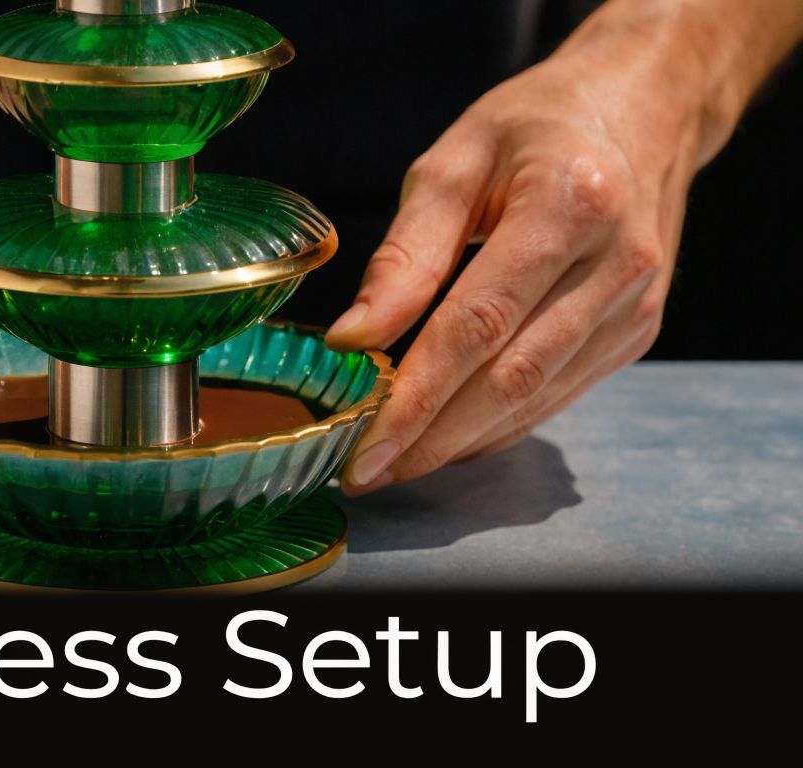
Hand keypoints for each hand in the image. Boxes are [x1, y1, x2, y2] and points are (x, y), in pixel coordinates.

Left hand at [325, 6, 713, 494]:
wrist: (642, 110)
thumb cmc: (533, 128)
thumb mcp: (453, 162)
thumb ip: (405, 254)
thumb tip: (351, 339)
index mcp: (570, 204)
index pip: (479, 324)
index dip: (417, 396)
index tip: (363, 446)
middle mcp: (617, 263)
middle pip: (509, 377)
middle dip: (430, 437)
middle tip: (364, 473)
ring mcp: (635, 306)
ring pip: (534, 399)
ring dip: (458, 442)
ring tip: (391, 462)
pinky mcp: (635, 332)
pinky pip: (554, 396)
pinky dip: (494, 425)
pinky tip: (445, 438)